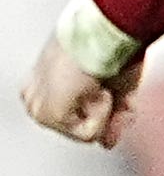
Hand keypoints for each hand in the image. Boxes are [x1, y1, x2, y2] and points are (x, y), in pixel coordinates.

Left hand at [20, 35, 144, 148]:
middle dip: (104, 113)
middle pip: (80, 127)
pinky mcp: (49, 114)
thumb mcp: (117, 86)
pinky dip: (103, 112)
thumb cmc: (114, 46)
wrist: (107, 30)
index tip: (110, 87)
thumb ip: (111, 118)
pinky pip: (89, 134)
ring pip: (86, 132)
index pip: (75, 114)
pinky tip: (96, 88)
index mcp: (44, 81)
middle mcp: (35, 95)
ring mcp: (38, 106)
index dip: (103, 109)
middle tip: (108, 84)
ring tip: (100, 82)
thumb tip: (108, 145)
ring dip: (104, 110)